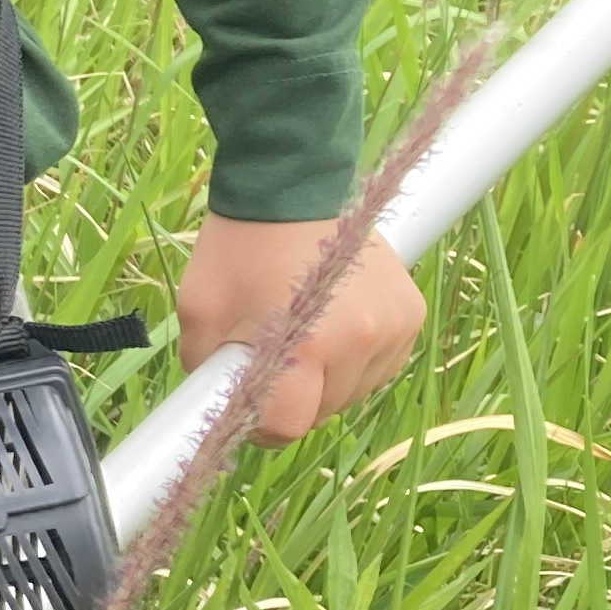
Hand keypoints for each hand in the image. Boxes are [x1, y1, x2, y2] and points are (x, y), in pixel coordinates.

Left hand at [173, 214, 426, 442]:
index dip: (260, 425)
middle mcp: (361, 341)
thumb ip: (206, 368)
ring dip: (326, 380)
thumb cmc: (239, 246)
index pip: (289, 424)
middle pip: (323, 411)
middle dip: (290, 398)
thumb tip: (216, 406)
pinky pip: (381, 364)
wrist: (291, 184)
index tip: (245, 405)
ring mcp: (394, 326)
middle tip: (266, 361)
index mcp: (308, 345)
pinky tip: (331, 329)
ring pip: (355, 390)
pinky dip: (356, 359)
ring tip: (299, 338)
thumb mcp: (200, 310)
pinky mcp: (410, 312)